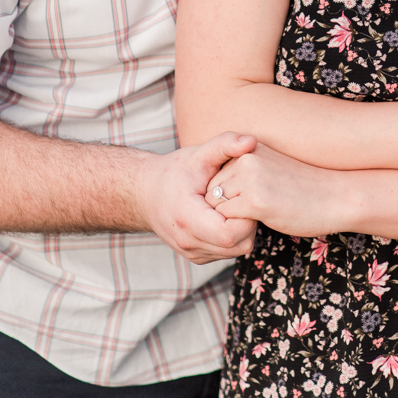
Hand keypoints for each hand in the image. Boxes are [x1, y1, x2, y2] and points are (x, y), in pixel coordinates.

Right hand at [135, 132, 257, 262]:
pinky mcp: (196, 256)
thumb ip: (225, 144)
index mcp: (188, 218)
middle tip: (244, 198)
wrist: (145, 193)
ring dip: (242, 230)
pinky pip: (226, 252)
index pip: (230, 233)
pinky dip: (232, 236)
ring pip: (235, 250)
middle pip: (238, 245)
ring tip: (234, 205)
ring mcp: (192, 253)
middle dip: (248, 222)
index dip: (246, 215)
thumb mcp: (199, 154)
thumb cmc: (174, 172)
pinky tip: (225, 215)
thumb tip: (251, 140)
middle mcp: (188, 242)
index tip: (245, 194)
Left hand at [207, 143, 346, 237]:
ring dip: (229, 218)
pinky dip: (237, 228)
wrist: (337, 196)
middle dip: (223, 207)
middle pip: (211, 191)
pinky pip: (226, 220)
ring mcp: (249, 178)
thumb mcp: (271, 168)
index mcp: (249, 148)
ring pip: (215, 206)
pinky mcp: (255, 201)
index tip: (247, 203)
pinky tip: (260, 224)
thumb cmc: (305, 187)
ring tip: (255, 218)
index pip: (215, 175)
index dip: (227, 195)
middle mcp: (246, 158)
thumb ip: (245, 171)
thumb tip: (215, 191)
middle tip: (249, 215)